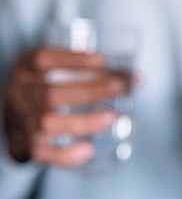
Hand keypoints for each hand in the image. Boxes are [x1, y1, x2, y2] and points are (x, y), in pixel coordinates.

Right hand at [3, 48, 126, 165]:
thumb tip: (136, 79)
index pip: (42, 59)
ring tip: (112, 117)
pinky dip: (66, 154)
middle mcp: (20, 93)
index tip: (102, 61)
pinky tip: (88, 150)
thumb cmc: (44, 88)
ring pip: (48, 123)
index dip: (72, 59)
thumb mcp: (54, 71)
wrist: (13, 116)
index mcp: (25, 69)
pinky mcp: (26, 145)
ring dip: (84, 120)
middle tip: (119, 87)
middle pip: (51, 93)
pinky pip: (43, 153)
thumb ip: (88, 71)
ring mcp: (22, 120)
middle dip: (89, 91)